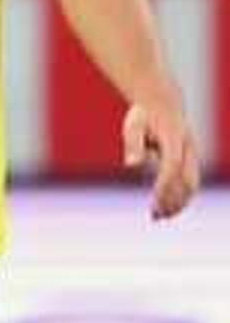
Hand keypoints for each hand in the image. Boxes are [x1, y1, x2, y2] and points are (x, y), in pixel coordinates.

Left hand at [126, 97, 203, 219]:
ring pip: (192, 185)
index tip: (154, 203)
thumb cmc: (144, 116)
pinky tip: (163, 210)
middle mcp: (188, 149)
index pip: (173, 166)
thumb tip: (130, 165)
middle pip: (187, 180)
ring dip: (178, 202)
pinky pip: (189, 183)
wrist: (163, 105)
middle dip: (174, 199)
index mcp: (174, 139)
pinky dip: (180, 198)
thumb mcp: (133, 125)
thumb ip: (133, 144)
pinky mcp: (190, 162)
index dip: (165, 185)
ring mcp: (192, 155)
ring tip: (158, 217)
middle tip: (155, 216)